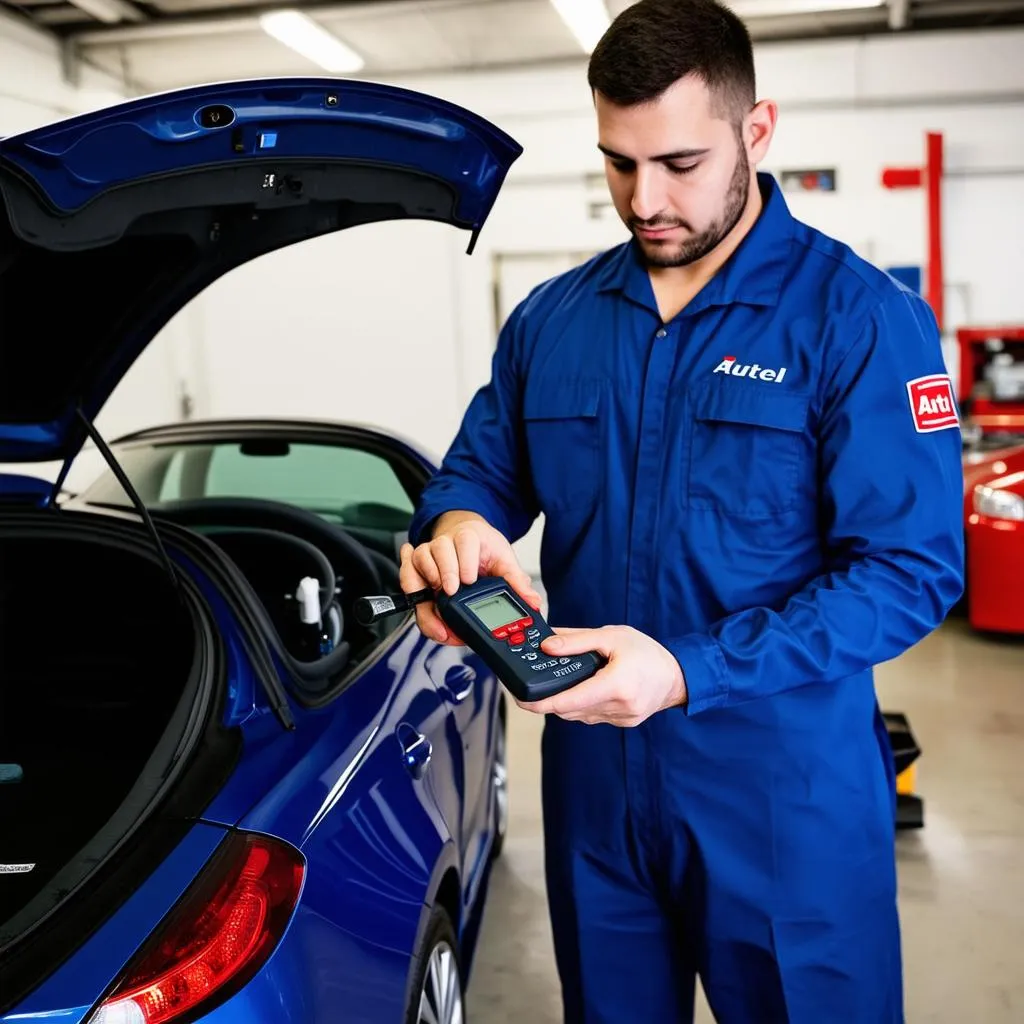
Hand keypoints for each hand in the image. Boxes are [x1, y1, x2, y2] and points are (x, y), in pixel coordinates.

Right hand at [400, 513, 541, 645]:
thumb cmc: (484, 550)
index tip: (469, 580)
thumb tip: (532, 602)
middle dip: (443, 574)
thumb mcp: (504, 562)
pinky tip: (423, 603)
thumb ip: (517, 582)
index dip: (464, 561)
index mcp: (469, 536)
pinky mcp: (417, 567)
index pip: (464, 541)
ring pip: (419, 562)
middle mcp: (445, 543)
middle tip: (452, 593)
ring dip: (426, 583)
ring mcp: (428, 554)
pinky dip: (412, 589)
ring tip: (439, 603)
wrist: (469, 540)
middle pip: (436, 551)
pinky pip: (407, 574)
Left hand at [516, 625, 686, 725]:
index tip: (522, 699)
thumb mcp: (612, 637)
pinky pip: (592, 716)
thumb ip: (577, 641)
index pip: (569, 700)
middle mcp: (618, 707)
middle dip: (550, 699)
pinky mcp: (621, 723)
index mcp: (616, 685)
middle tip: (533, 686)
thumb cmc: (648, 653)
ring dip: (566, 702)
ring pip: (579, 715)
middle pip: (569, 709)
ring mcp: (620, 719)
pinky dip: (582, 704)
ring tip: (562, 683)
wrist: (677, 676)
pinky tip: (585, 689)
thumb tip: (547, 646)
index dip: (541, 702)